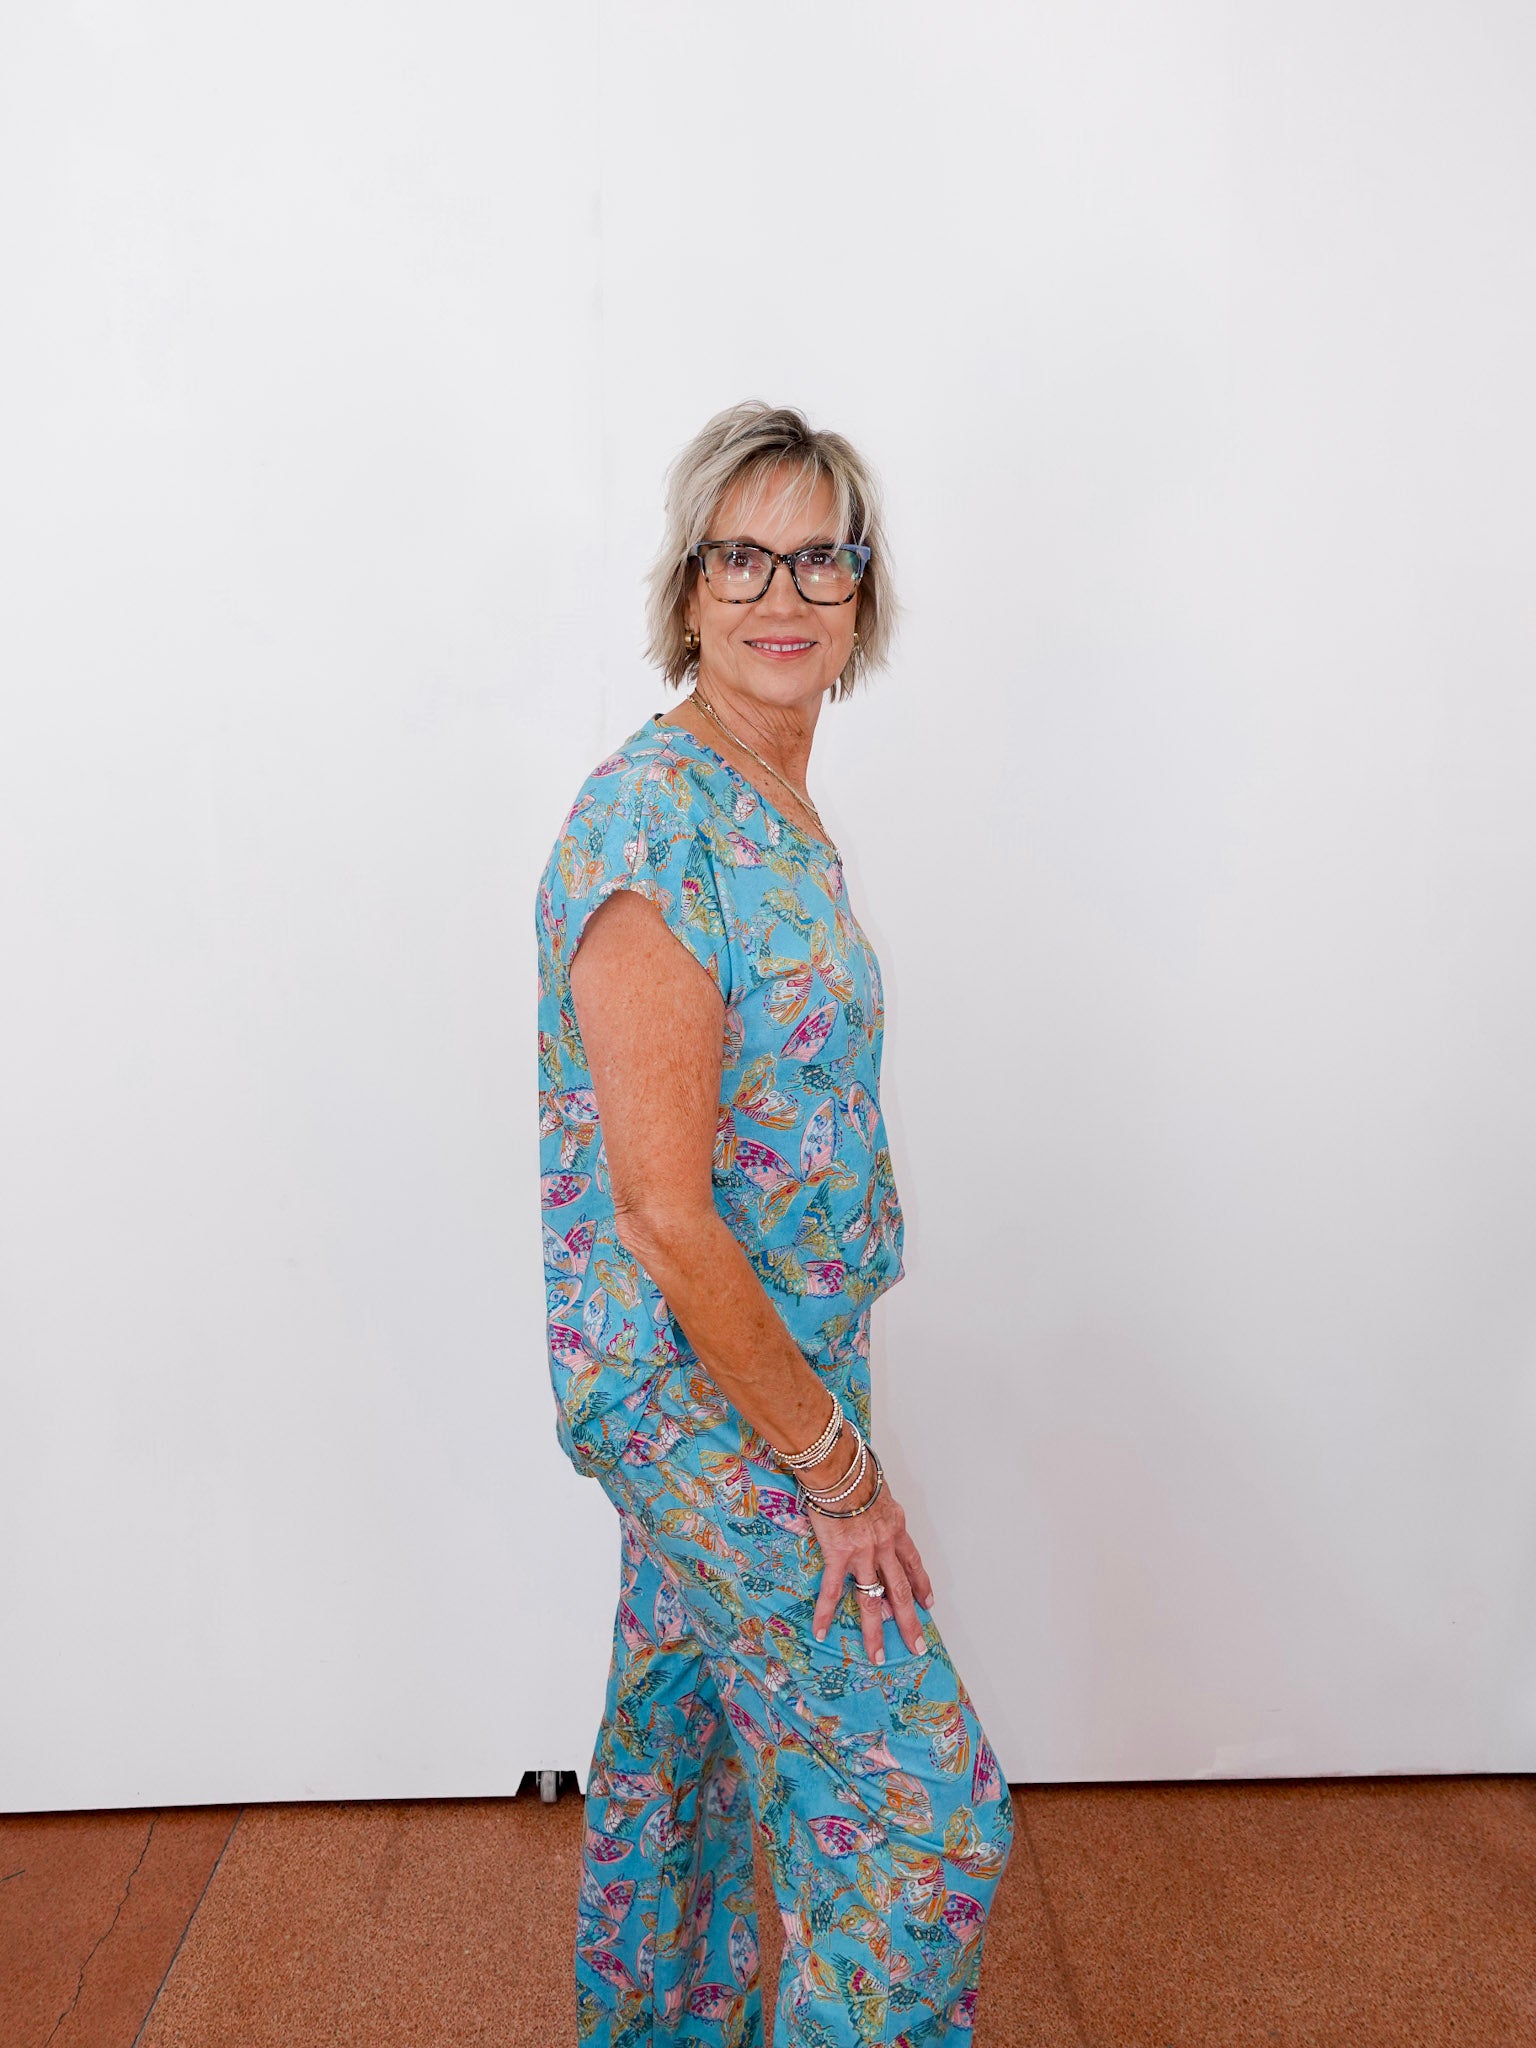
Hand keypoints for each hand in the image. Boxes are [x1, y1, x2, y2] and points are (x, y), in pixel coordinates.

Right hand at [805, 1453, 934, 1663]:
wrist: (840, 1467)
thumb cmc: (856, 1471)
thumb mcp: (879, 1490)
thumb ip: (880, 1509)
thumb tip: (874, 1513)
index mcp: (896, 1529)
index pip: (914, 1564)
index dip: (922, 1585)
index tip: (928, 1603)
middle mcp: (885, 1546)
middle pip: (901, 1591)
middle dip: (910, 1621)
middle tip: (918, 1646)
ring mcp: (863, 1554)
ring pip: (873, 1599)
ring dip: (876, 1631)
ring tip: (878, 1656)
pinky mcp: (838, 1556)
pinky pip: (833, 1591)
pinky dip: (826, 1613)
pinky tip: (822, 1631)